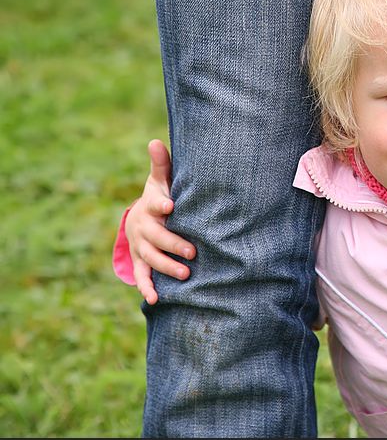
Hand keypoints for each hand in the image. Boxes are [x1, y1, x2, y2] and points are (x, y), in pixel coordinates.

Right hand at [124, 140, 195, 304]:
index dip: (161, 203)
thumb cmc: (159, 197)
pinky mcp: (141, 261)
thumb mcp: (160, 180)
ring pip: (151, 258)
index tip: (171, 205)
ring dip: (166, 267)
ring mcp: (141, 246)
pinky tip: (156, 299)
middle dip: (173, 244)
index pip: (154, 203)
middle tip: (192, 252)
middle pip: (156, 236)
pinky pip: (142, 275)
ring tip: (185, 274)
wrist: (141, 218)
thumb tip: (155, 140)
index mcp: (150, 206)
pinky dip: (147, 287)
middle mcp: (144, 227)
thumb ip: (162, 165)